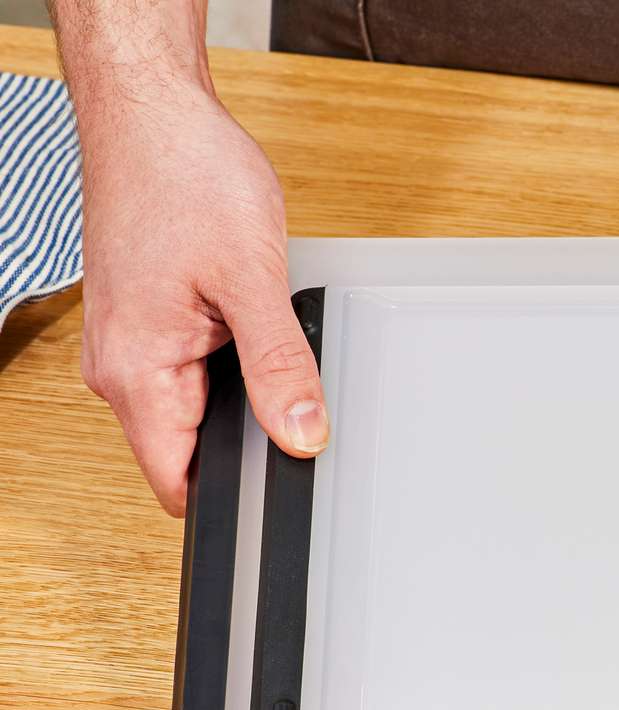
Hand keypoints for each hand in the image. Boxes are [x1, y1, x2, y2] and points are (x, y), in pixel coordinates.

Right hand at [77, 88, 327, 514]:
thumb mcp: (253, 280)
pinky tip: (251, 316)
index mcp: (135, 371)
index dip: (234, 495)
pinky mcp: (149, 319)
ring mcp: (131, 342)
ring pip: (197, 406)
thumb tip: (303, 434)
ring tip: (267, 334)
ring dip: (242, 390)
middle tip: (297, 395)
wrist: (153, 111)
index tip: (285, 486)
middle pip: (192, 448)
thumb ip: (280, 368)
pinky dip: (232, 356)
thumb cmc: (185, 175)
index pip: (179, 482)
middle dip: (249, 438)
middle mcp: (120, 365)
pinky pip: (194, 367)